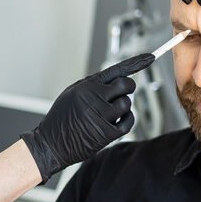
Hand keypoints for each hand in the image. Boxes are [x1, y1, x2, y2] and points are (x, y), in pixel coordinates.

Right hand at [21, 53, 154, 182]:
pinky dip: (127, 119)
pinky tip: (118, 121)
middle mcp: (94, 98)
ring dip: (123, 106)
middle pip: (126, 85)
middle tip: (124, 92)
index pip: (116, 70)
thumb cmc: (60, 119)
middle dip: (129, 87)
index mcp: (86, 87)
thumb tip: (114, 79)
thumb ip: (92, 85)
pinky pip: (128, 121)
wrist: (50, 144)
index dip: (136, 63)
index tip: (150, 57)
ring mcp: (101, 115)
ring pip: (127, 103)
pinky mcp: (106, 133)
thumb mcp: (71, 94)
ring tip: (111, 112)